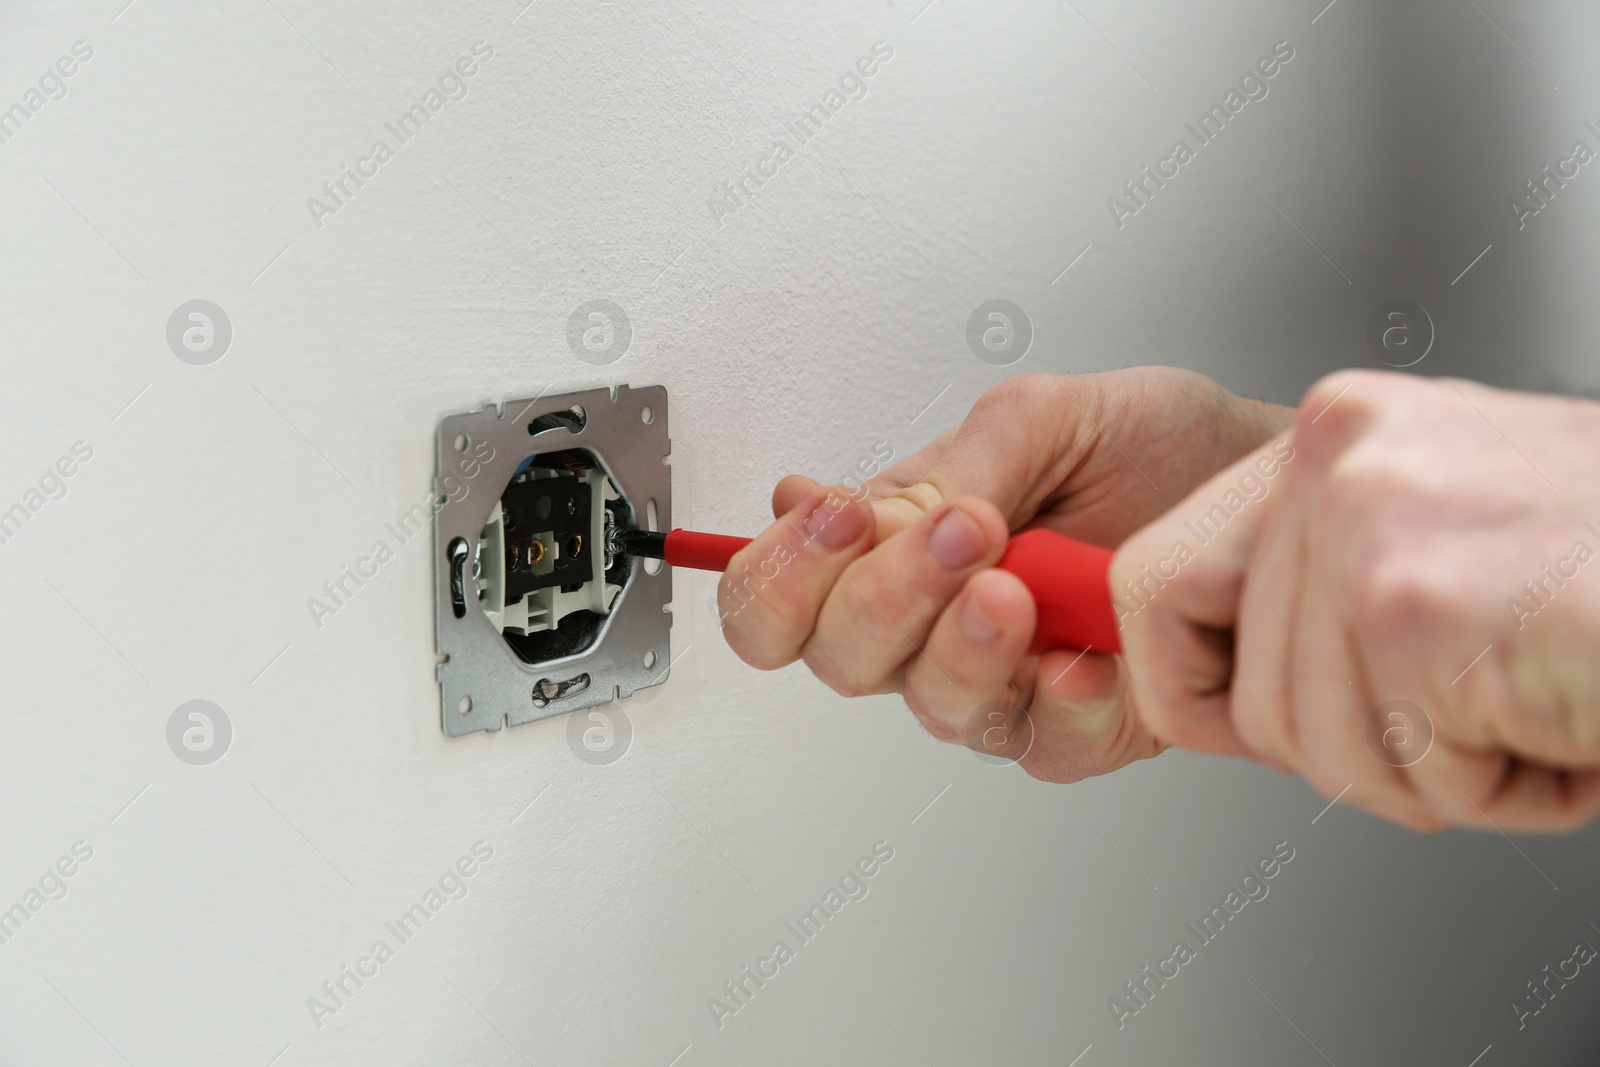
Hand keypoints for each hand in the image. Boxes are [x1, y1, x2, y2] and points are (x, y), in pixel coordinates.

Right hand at [718, 369, 1291, 781]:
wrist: (1262, 485)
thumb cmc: (1156, 446)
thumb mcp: (1048, 414)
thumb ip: (961, 459)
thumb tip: (880, 519)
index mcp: (894, 544)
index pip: (779, 597)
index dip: (778, 575)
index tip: (833, 515)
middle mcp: (932, 623)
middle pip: (837, 659)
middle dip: (882, 599)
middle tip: (959, 533)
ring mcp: (1004, 680)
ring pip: (932, 707)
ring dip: (964, 649)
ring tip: (1017, 588)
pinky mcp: (1080, 726)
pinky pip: (1041, 748)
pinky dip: (1062, 707)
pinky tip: (1086, 660)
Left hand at [1115, 370, 1599, 830]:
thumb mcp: (1442, 541)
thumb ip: (1319, 586)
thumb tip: (1207, 679)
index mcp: (1338, 435)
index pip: (1158, 579)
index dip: (1192, 681)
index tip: (1232, 716)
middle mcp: (1340, 454)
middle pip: (1240, 688)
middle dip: (1353, 748)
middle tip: (1463, 719)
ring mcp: (1372, 519)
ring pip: (1314, 745)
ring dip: (1440, 771)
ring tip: (1531, 703)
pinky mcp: (1418, 602)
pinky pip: (1409, 768)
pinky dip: (1507, 785)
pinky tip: (1563, 714)